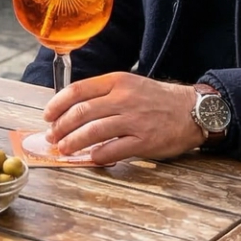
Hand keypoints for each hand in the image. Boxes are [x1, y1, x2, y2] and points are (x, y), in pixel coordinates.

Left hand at [42, 72, 203, 164]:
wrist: (192, 110)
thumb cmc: (157, 100)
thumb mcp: (130, 85)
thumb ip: (104, 94)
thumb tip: (72, 110)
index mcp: (117, 81)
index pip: (78, 90)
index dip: (57, 104)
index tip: (48, 115)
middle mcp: (124, 98)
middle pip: (81, 112)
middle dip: (61, 127)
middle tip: (52, 137)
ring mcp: (134, 120)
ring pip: (92, 132)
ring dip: (73, 143)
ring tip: (64, 149)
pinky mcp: (144, 141)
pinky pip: (113, 149)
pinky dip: (97, 156)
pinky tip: (90, 158)